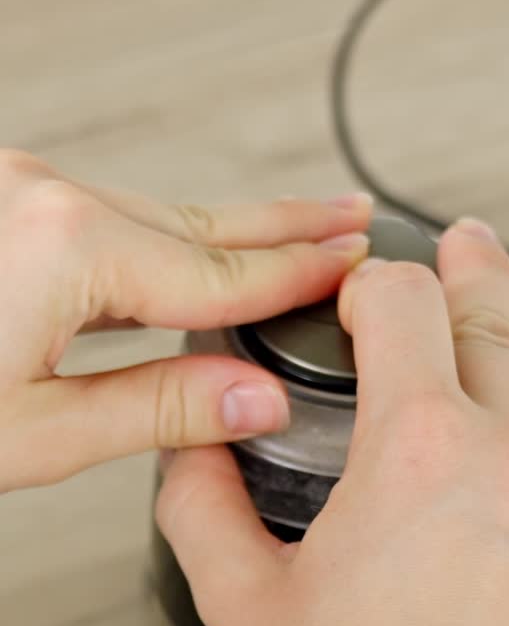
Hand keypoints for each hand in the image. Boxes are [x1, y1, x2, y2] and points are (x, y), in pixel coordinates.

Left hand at [0, 149, 370, 490]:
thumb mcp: (32, 433)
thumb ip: (156, 409)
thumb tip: (257, 400)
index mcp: (63, 245)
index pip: (220, 272)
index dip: (300, 275)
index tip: (357, 265)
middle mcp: (41, 196)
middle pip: (198, 224)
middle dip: (286, 228)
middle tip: (353, 221)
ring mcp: (15, 192)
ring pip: (151, 216)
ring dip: (226, 234)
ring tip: (295, 233)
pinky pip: (101, 218)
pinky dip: (159, 240)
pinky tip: (191, 254)